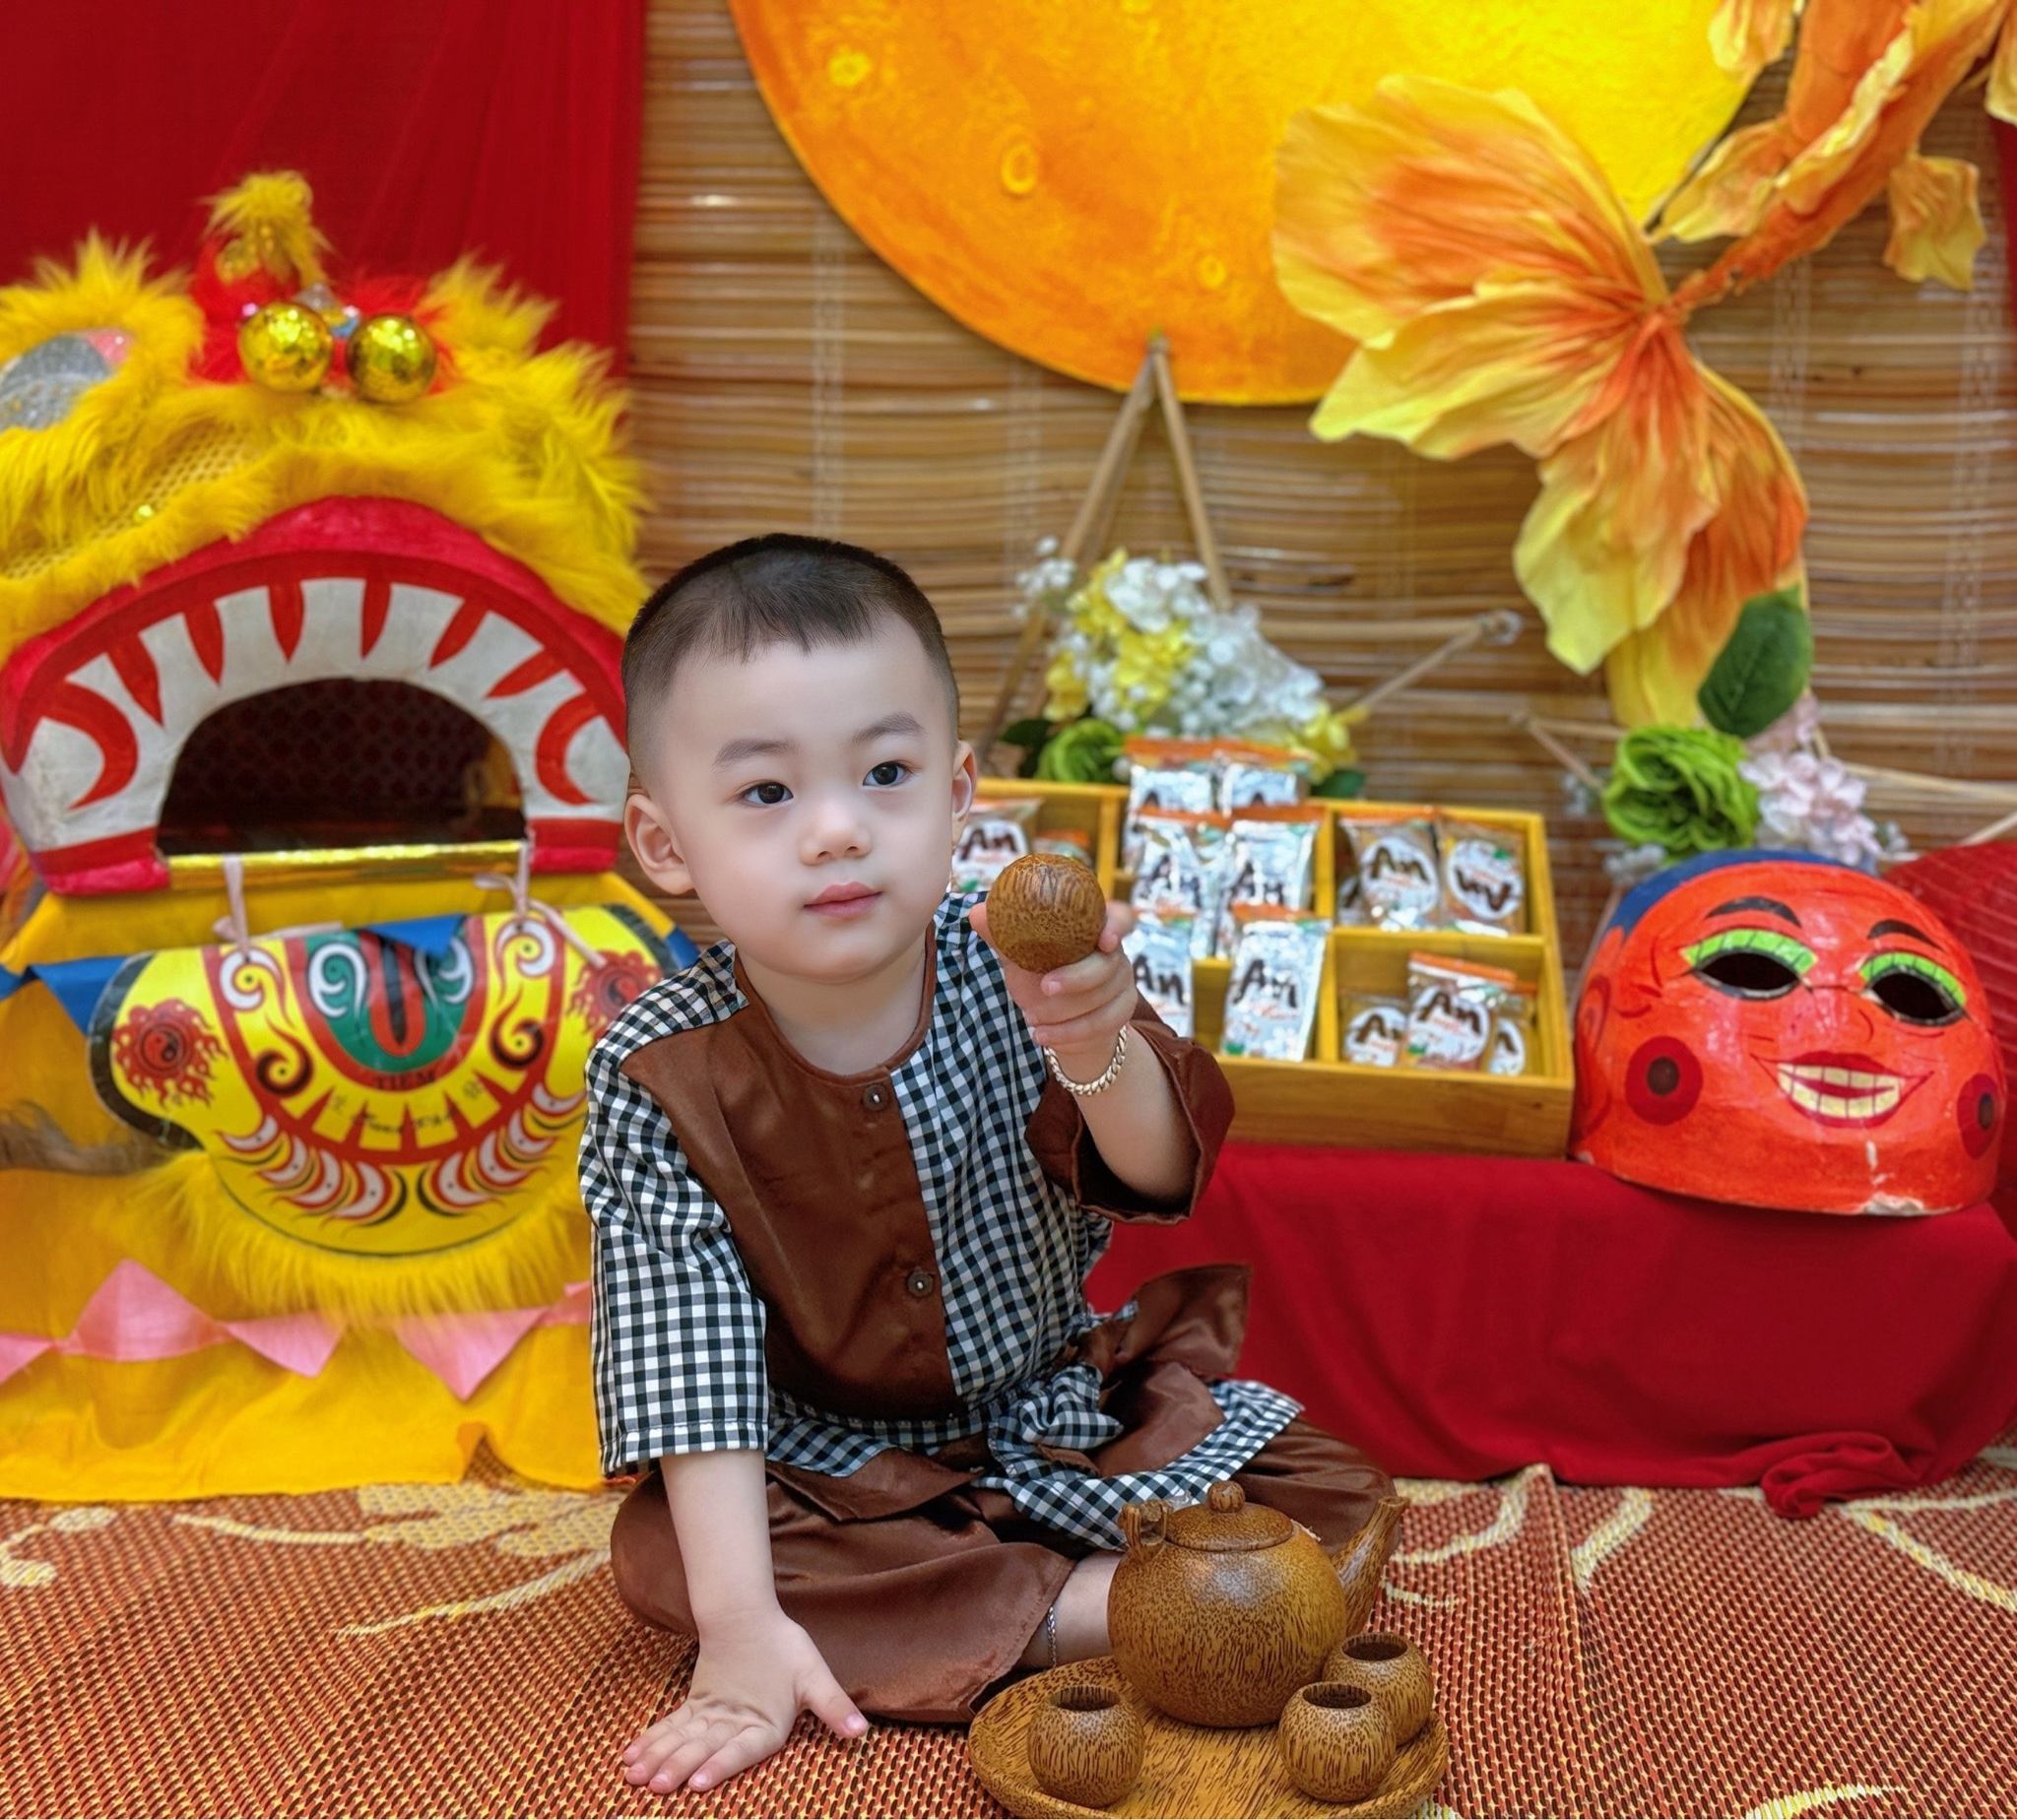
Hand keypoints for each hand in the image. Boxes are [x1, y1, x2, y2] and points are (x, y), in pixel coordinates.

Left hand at [621, 1606, 866, 1793]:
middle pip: (706, 1751)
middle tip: (655, 1785)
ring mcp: (714, 1721)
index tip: (698, 1782)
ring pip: (685, 1742)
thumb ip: (833, 1705)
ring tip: (635, 1776)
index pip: (741, 1751)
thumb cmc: (786, 1648)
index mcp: (766, 1729)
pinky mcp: (697, 1708)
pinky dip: (653, 1738)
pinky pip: (673, 1726)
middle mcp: (737, 1731)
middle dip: (680, 1767)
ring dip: (661, 1757)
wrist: (756, 1619)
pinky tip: (631, 1754)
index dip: (720, 1765)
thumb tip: (860, 1732)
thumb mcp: (812, 1674)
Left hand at [969, 899, 1139, 1074]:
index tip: (1103, 941)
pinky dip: (1069, 1033)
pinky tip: (1042, 1035)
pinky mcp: (1122, 1011)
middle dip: (1076, 978)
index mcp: (1091, 929)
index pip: (1119, 917)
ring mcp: (1122, 982)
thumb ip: (1003, 936)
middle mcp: (1113, 953)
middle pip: (1108, 964)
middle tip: (1044, 987)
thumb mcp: (1019, 957)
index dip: (1117, 926)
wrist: (1055, 1018)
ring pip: (1103, 998)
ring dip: (1064, 1012)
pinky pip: (1102, 1024)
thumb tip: (977, 913)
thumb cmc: (1038, 975)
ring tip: (1030, 1017)